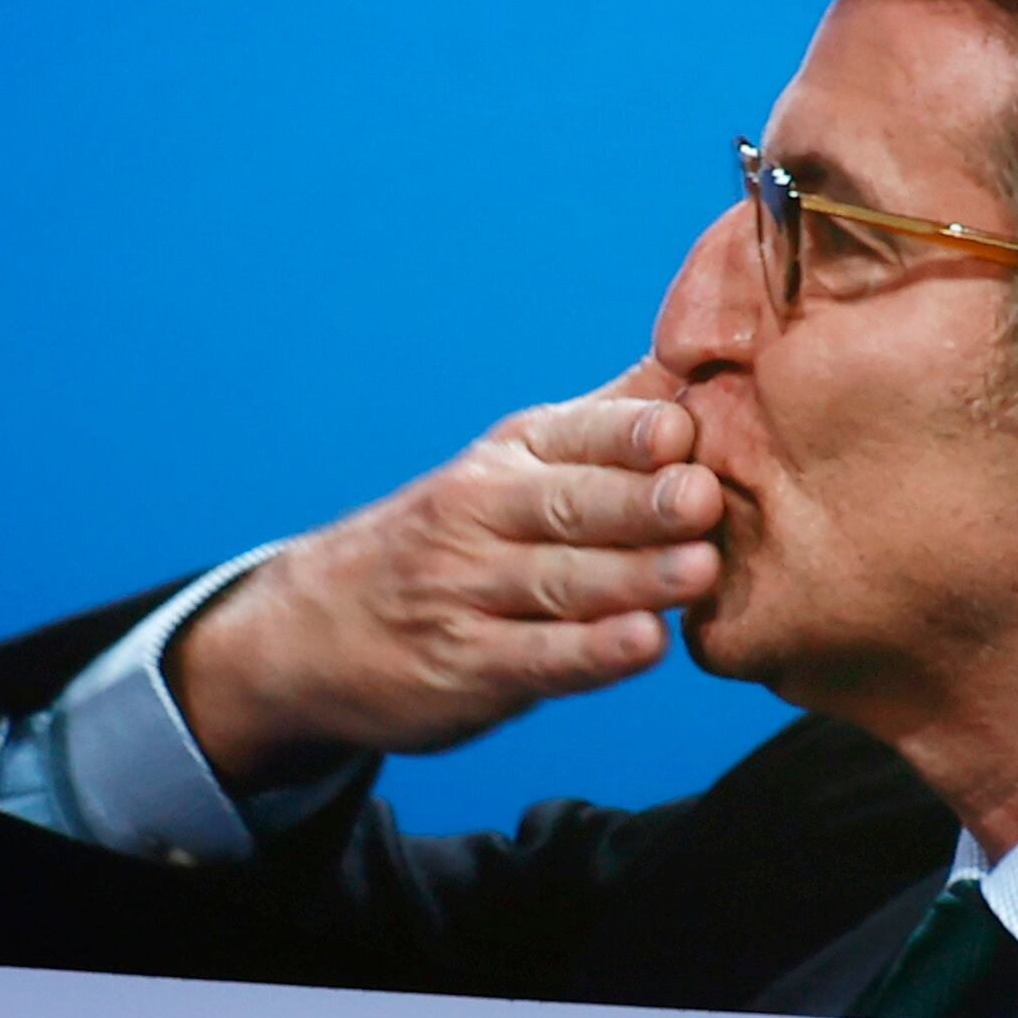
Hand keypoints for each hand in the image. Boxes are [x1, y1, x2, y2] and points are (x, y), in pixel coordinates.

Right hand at [166, 367, 723, 784]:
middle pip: (571, 506)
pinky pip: (539, 658)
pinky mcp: (467, 667)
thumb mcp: (517, 462)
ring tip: (699, 569)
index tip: (684, 427)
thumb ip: (611, 420)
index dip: (630, 433)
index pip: (575, 435)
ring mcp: (469, 591)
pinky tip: (643, 645)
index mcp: (511, 455)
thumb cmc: (456, 536)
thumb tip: (703, 350)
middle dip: (640, 501)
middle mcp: (483, 512)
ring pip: (562, 581)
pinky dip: (592, 654)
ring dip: (633, 577)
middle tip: (704, 498)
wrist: (313, 626)